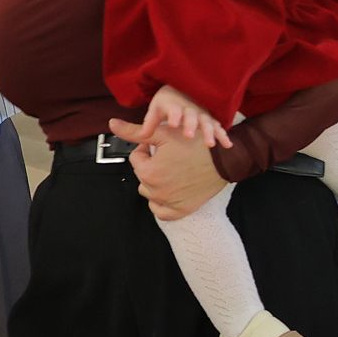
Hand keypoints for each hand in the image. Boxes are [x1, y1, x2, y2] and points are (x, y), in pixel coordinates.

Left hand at [110, 117, 225, 219]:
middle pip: (142, 176)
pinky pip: (162, 212)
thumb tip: (112, 124)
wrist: (226, 159)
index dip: (147, 149)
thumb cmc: (197, 144)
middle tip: (168, 156)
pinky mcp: (182, 210)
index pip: (136, 159)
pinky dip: (161, 203)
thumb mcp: (164, 133)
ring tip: (171, 171)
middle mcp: (156, 191)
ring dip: (155, 183)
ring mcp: (169, 203)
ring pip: (150, 193)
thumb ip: (135, 132)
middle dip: (151, 166)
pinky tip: (168, 191)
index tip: (161, 145)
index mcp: (149, 173)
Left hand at [140, 85, 231, 149]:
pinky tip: (227, 145)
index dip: (174, 116)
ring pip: (206, 123)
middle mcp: (190, 110)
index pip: (174, 110)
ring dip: (209, 133)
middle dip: (191, 126)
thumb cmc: (169, 102)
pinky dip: (223, 136)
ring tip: (209, 144)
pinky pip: (218, 127)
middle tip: (189, 135)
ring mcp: (202, 115)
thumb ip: (150, 123)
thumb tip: (140, 135)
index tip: (173, 123)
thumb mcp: (157, 109)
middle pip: (191, 117)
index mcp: (175, 106)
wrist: (184, 89)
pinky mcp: (211, 120)